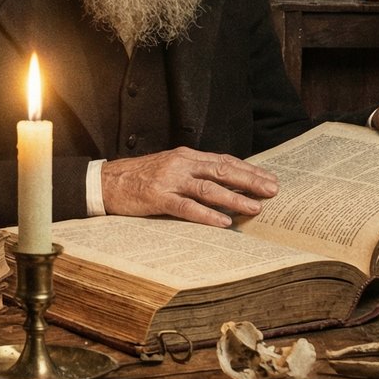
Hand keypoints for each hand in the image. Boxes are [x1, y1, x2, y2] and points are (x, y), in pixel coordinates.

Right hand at [101, 147, 278, 227]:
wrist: (106, 182)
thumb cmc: (140, 177)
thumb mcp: (169, 168)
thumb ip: (194, 174)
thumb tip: (226, 185)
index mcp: (185, 156)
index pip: (224, 160)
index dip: (248, 169)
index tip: (269, 178)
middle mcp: (180, 164)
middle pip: (222, 170)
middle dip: (250, 181)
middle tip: (272, 190)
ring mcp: (169, 181)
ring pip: (208, 189)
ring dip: (234, 198)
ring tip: (255, 208)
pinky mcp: (157, 198)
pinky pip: (186, 208)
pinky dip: (206, 215)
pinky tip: (223, 222)